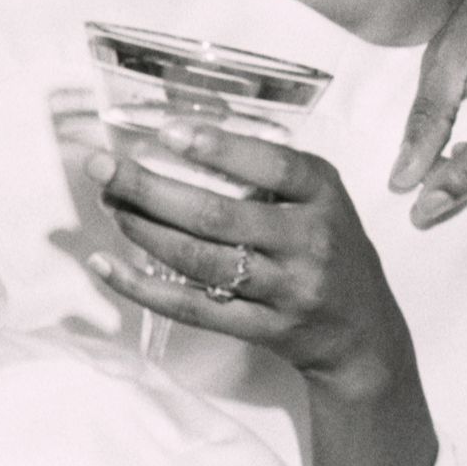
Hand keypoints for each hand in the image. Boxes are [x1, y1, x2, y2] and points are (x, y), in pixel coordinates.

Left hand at [85, 124, 416, 402]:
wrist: (363, 333)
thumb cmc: (329, 248)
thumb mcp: (320, 199)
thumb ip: (269, 171)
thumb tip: (181, 137)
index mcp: (324, 196)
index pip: (273, 166)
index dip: (219, 149)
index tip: (167, 133)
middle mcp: (308, 242)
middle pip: (217, 216)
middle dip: (150, 190)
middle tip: (103, 168)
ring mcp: (286, 290)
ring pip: (199, 261)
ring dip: (143, 231)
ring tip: (110, 205)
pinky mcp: (263, 329)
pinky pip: (192, 308)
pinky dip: (142, 287)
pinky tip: (107, 264)